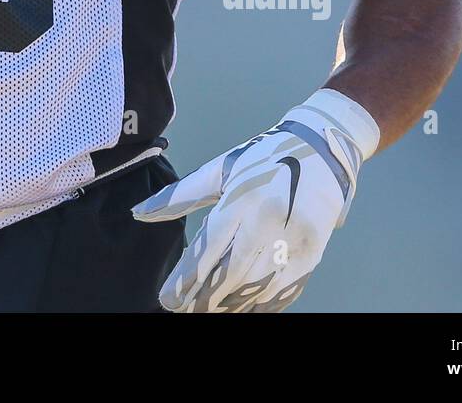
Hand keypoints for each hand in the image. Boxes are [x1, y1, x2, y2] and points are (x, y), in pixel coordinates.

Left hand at [131, 88, 378, 311]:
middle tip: (184, 312)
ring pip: (257, 288)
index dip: (186, 279)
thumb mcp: (219, 169)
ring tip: (208, 313)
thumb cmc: (262, 158)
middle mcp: (268, 219)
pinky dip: (263, 306)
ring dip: (231, 306)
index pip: (208, 248)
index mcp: (241, 196)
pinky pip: (285, 291)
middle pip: (231, 274)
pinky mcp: (315, 253)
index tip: (167, 299)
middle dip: (204, 299)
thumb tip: (139, 213)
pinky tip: (243, 309)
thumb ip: (179, 196)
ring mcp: (295, 238)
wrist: (322, 148)